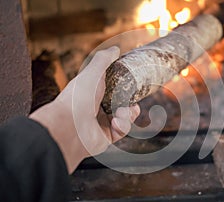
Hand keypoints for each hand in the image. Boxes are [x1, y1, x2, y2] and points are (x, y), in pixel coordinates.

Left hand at [30, 47, 139, 172]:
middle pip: (122, 104)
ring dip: (128, 114)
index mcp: (93, 93)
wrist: (68, 127)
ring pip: (125, 118)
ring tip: (122, 113)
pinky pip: (122, 130)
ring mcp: (102, 123)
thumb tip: (115, 49)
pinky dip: (122, 126)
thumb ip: (104, 60)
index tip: (134, 84)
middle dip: (131, 103)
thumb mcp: (92, 73)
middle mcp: (97, 108)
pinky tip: (115, 123)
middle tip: (133, 103)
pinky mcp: (106, 137)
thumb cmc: (77, 98)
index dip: (125, 87)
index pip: (113, 89)